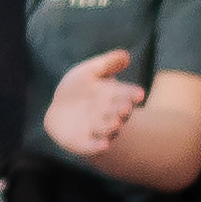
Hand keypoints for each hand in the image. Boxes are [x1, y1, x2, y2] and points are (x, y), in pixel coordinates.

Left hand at [40, 47, 150, 164]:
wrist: (61, 110)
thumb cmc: (80, 88)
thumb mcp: (91, 71)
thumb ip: (108, 64)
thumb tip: (126, 55)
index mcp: (114, 96)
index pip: (126, 94)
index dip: (132, 94)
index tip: (139, 94)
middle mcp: (109, 114)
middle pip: (118, 112)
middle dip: (121, 110)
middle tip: (125, 108)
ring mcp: (97, 129)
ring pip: (107, 129)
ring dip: (111, 127)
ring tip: (115, 123)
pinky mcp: (83, 143)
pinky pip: (92, 146)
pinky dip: (98, 146)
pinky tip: (104, 145)